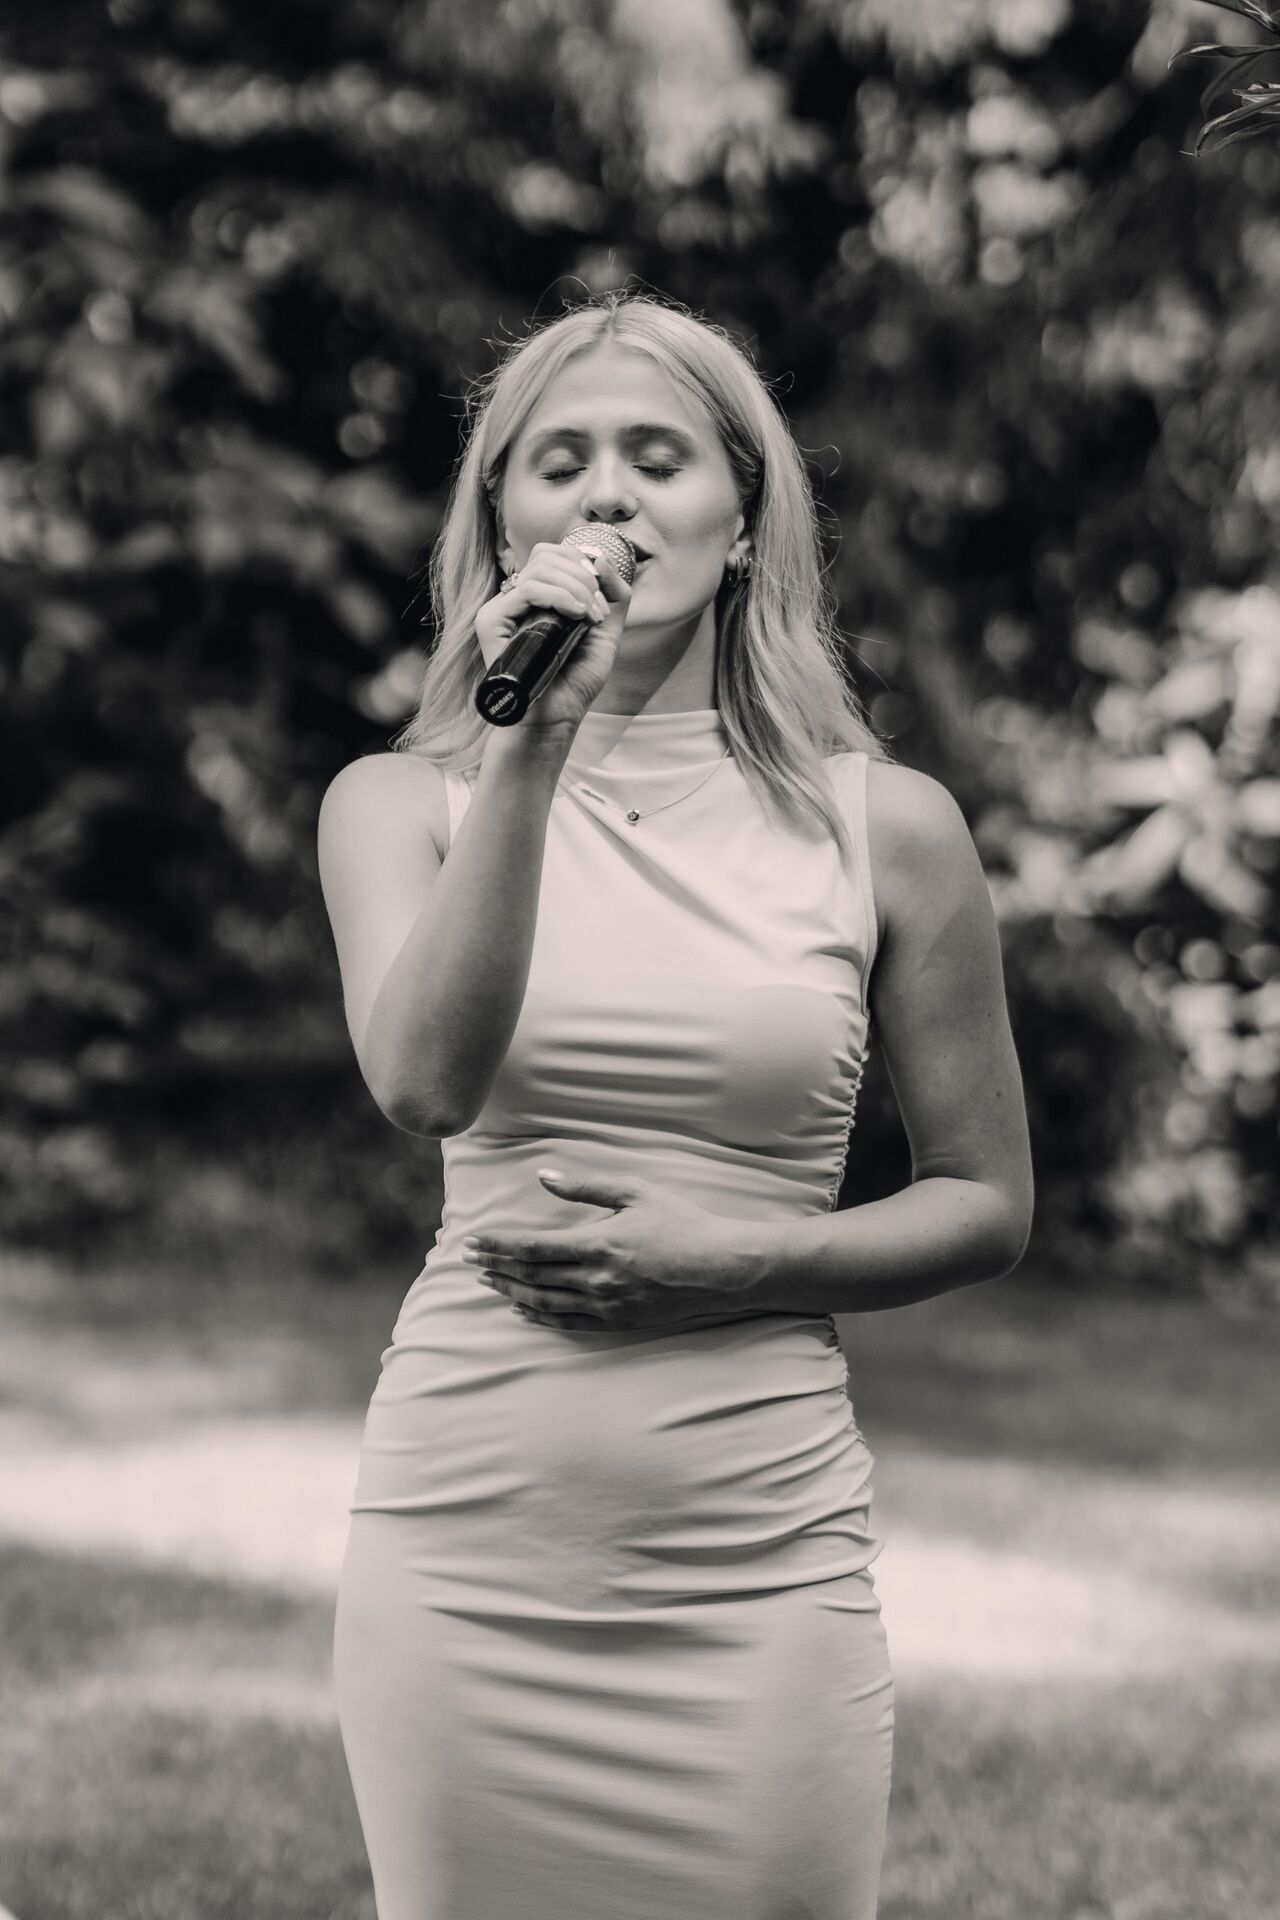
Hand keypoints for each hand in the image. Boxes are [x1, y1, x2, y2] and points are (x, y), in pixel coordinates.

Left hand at [461, 1167, 755, 1330]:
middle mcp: (596, 1278)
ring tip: (490, 1283)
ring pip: (545, 1302)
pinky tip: (523, 1309)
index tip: (473, 1242)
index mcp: (597, 1243)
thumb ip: (586, 1187)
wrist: (723, 1268)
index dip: (498, 1245)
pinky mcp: (619, 1321)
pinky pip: (569, 1322)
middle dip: (497, 1267)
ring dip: (512, 1291)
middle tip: (470, 1261)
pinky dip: (540, 1316)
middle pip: (532, 1275)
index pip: (532, 1246)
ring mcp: (607, 1304)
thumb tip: (544, 1176)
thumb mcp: (636, 1193)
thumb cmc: (683, 1224)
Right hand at [474, 539, 632, 734]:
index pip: (554, 553)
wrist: (557, 716)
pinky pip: (527, 589)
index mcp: (537, 595)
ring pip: (540, 568)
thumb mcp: (605, 629)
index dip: (583, 564)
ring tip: (590, 617)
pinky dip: (559, 596)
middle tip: (598, 611)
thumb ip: (613, 593)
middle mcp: (516, 598)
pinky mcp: (490, 622)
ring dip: (577, 587)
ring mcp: (501, 608)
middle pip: (547, 554)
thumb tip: (601, 556)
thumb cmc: (575, 679)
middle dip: (584, 576)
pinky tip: (577, 616)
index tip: (603, 601)